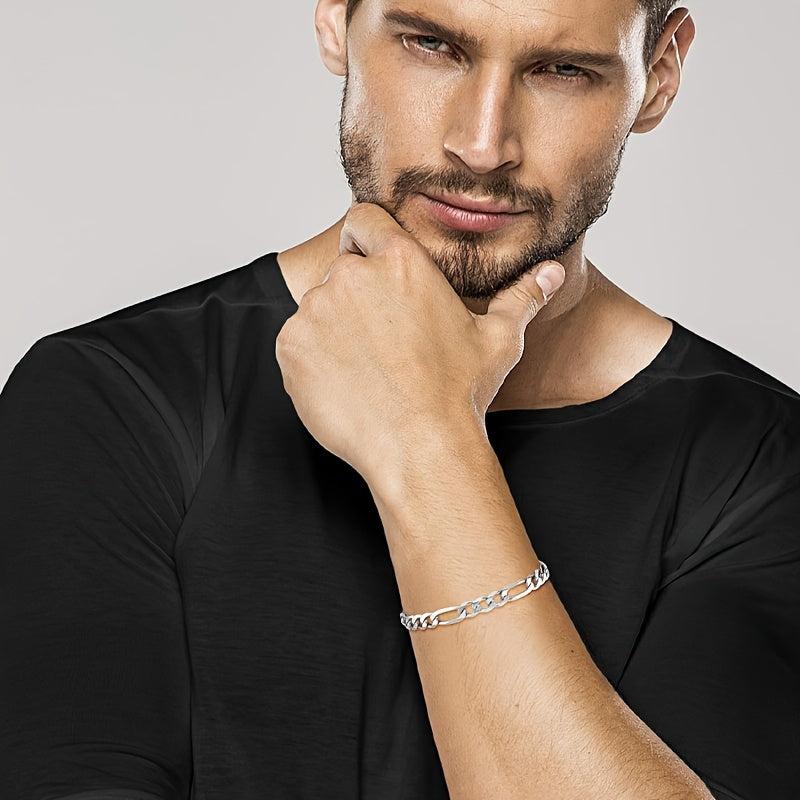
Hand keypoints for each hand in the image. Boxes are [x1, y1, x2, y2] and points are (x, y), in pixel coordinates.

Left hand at [274, 202, 564, 482]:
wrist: (419, 448)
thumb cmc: (460, 393)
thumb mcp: (499, 340)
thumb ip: (522, 297)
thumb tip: (551, 272)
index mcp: (400, 262)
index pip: (363, 219)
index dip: (366, 237)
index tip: (373, 264)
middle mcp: (352, 277)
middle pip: (343, 269)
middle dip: (358, 296)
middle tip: (384, 338)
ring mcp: (315, 311)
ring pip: (318, 307)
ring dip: (335, 328)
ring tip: (369, 367)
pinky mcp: (291, 347)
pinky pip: (297, 342)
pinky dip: (313, 359)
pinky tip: (347, 384)